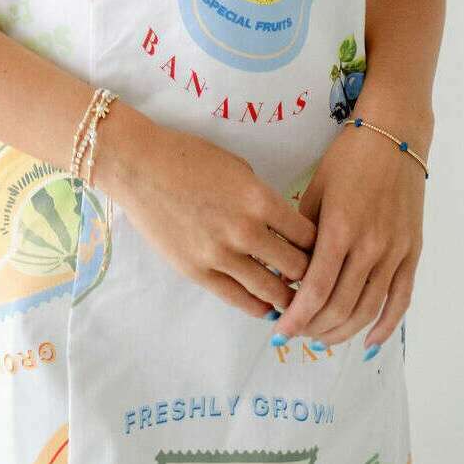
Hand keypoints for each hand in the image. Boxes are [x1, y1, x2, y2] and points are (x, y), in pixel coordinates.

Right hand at [96, 110, 316, 320]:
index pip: (308, 235)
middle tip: (315, 280)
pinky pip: (239, 299)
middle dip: (310, 274)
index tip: (323, 251)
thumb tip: (283, 227)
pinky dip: (259, 305)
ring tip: (297, 299)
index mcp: (259, 198)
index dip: (321, 246)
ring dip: (288, 296)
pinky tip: (267, 305)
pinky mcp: (198, 272)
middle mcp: (245, 230)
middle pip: (296, 267)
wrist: (140, 166)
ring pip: (272, 290)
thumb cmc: (188, 157)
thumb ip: (262, 198)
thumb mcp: (237, 167)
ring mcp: (220, 255)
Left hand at [271, 118, 426, 350]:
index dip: (296, 316)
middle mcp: (370, 246)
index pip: (315, 288)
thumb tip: (284, 269)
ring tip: (321, 339)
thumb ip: (302, 232)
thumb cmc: (348, 158)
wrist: (396, 137)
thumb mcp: (316, 188)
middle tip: (296, 334)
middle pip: (340, 307)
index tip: (279, 330)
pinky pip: (400, 300)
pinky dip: (384, 326)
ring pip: (368, 310)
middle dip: (314, 328)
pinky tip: (367, 341)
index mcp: (340, 228)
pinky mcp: (412, 253)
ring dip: (342, 332)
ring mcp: (395, 252)